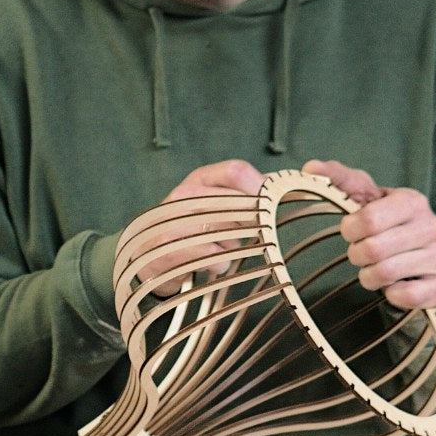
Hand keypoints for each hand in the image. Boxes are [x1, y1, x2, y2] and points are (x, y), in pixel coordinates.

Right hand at [140, 159, 265, 295]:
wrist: (150, 258)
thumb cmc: (195, 230)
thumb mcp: (217, 204)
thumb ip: (248, 194)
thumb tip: (285, 184)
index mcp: (200, 178)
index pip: (236, 170)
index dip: (260, 188)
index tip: (269, 205)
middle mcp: (184, 194)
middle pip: (237, 203)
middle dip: (249, 223)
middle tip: (244, 234)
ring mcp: (174, 220)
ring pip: (228, 231)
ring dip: (234, 245)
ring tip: (222, 248)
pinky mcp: (169, 249)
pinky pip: (216, 257)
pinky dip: (221, 264)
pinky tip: (210, 264)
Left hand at [304, 159, 435, 308]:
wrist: (427, 256)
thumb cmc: (388, 223)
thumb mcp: (365, 198)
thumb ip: (338, 180)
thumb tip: (310, 167)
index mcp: (412, 201)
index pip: (367, 219)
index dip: (349, 230)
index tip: (351, 232)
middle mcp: (433, 226)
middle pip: (373, 249)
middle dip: (356, 255)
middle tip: (361, 254)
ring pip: (385, 274)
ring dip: (369, 276)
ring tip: (374, 269)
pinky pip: (406, 296)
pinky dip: (390, 294)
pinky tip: (394, 285)